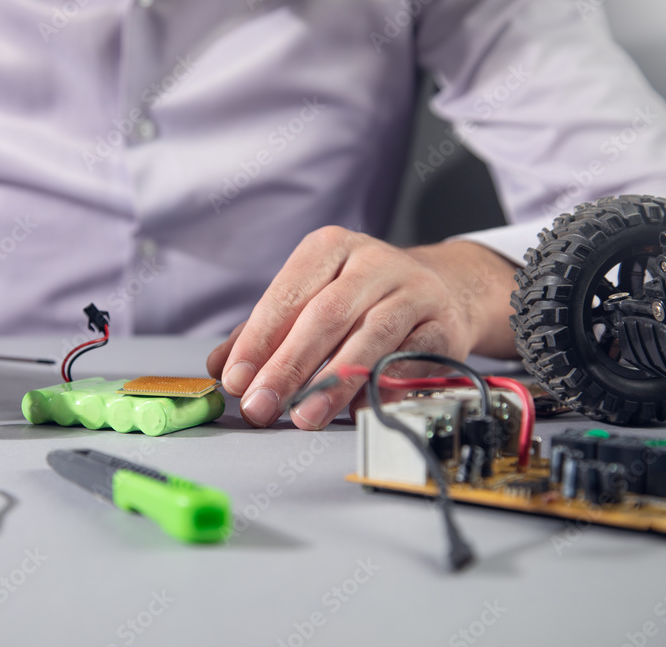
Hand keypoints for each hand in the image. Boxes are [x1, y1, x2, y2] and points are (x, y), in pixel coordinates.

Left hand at [206, 226, 518, 429]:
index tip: (235, 379)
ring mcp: (415, 290)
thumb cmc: (361, 298)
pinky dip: (385, 385)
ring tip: (304, 416)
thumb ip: (263, 332)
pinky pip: (413, 358)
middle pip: (326, 315)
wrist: (444, 288)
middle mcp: (373, 261)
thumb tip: (220, 367)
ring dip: (334, 382)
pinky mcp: (446, 324)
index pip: (287, 294)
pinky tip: (358, 409)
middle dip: (289, 366)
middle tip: (261, 406)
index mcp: (329, 248)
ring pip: (372, 336)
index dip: (258, 340)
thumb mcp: (311, 298)